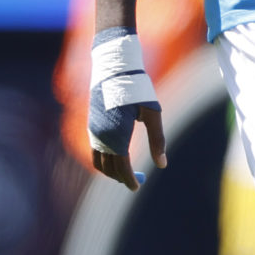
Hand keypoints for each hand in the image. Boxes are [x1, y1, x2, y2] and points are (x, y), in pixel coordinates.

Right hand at [87, 30, 166, 191]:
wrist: (113, 67)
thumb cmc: (137, 88)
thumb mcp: (152, 113)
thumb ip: (157, 140)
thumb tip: (162, 165)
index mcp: (117, 135)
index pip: (121, 167)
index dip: (129, 180)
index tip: (137, 187)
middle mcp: (102, 136)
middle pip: (108, 168)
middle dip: (120, 177)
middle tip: (134, 181)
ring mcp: (94, 131)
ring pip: (98, 161)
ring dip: (110, 171)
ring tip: (124, 172)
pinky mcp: (92, 125)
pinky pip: (95, 150)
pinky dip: (104, 159)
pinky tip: (116, 156)